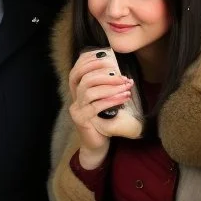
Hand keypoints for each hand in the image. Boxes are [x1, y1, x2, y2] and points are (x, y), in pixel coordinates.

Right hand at [68, 49, 135, 163]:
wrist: (97, 143)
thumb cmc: (103, 119)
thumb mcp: (103, 99)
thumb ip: (105, 86)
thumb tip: (120, 72)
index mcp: (77, 90)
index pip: (77, 70)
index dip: (90, 61)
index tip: (107, 58)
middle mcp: (74, 98)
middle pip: (85, 79)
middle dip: (105, 74)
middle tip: (122, 76)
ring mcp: (76, 109)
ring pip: (90, 91)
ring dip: (110, 87)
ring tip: (126, 86)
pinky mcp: (82, 119)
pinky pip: (96, 106)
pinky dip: (111, 100)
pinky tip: (124, 97)